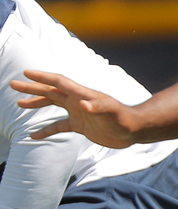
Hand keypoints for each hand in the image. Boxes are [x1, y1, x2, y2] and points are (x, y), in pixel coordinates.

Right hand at [10, 69, 136, 148]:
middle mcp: (78, 101)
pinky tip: (33, 135)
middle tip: (13, 84)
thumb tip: (82, 104)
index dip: (43, 77)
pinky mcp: (81, 125)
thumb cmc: (123, 119)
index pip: (59, 82)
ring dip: (36, 103)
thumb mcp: (111, 111)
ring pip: (53, 104)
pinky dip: (46, 129)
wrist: (132, 130)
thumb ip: (97, 107)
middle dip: (33, 87)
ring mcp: (78, 112)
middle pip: (51, 91)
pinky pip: (59, 126)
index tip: (26, 73)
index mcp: (82, 94)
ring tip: (20, 103)